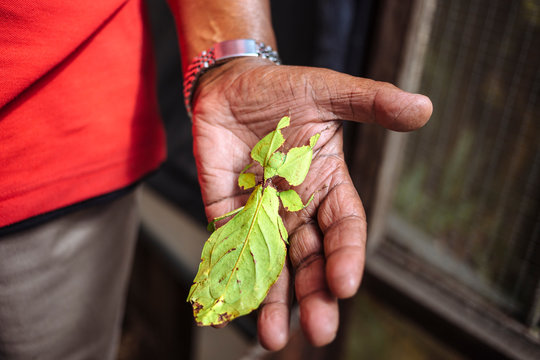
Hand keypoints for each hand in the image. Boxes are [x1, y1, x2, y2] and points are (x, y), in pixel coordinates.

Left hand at [191, 58, 431, 349]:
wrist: (234, 85)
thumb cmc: (285, 90)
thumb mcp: (330, 92)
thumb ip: (371, 103)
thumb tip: (423, 108)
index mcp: (328, 186)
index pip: (344, 229)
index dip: (346, 255)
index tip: (345, 283)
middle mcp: (297, 208)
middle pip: (310, 259)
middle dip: (315, 295)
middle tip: (319, 330)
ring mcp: (260, 213)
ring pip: (271, 265)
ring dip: (274, 301)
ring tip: (274, 337)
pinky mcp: (225, 211)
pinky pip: (229, 247)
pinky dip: (231, 274)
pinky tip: (234, 303)